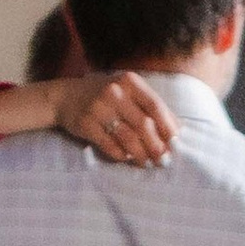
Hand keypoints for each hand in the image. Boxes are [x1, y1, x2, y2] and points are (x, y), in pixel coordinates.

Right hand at [52, 69, 175, 167]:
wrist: (66, 97)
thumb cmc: (107, 96)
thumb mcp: (129, 92)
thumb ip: (152, 107)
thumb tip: (178, 130)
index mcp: (129, 81)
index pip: (155, 105)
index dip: (167, 126)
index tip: (175, 143)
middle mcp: (114, 92)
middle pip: (143, 125)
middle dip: (156, 146)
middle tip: (163, 160)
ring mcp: (98, 108)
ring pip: (128, 138)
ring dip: (141, 155)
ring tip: (147, 163)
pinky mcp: (86, 124)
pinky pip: (110, 146)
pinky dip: (122, 155)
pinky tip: (127, 158)